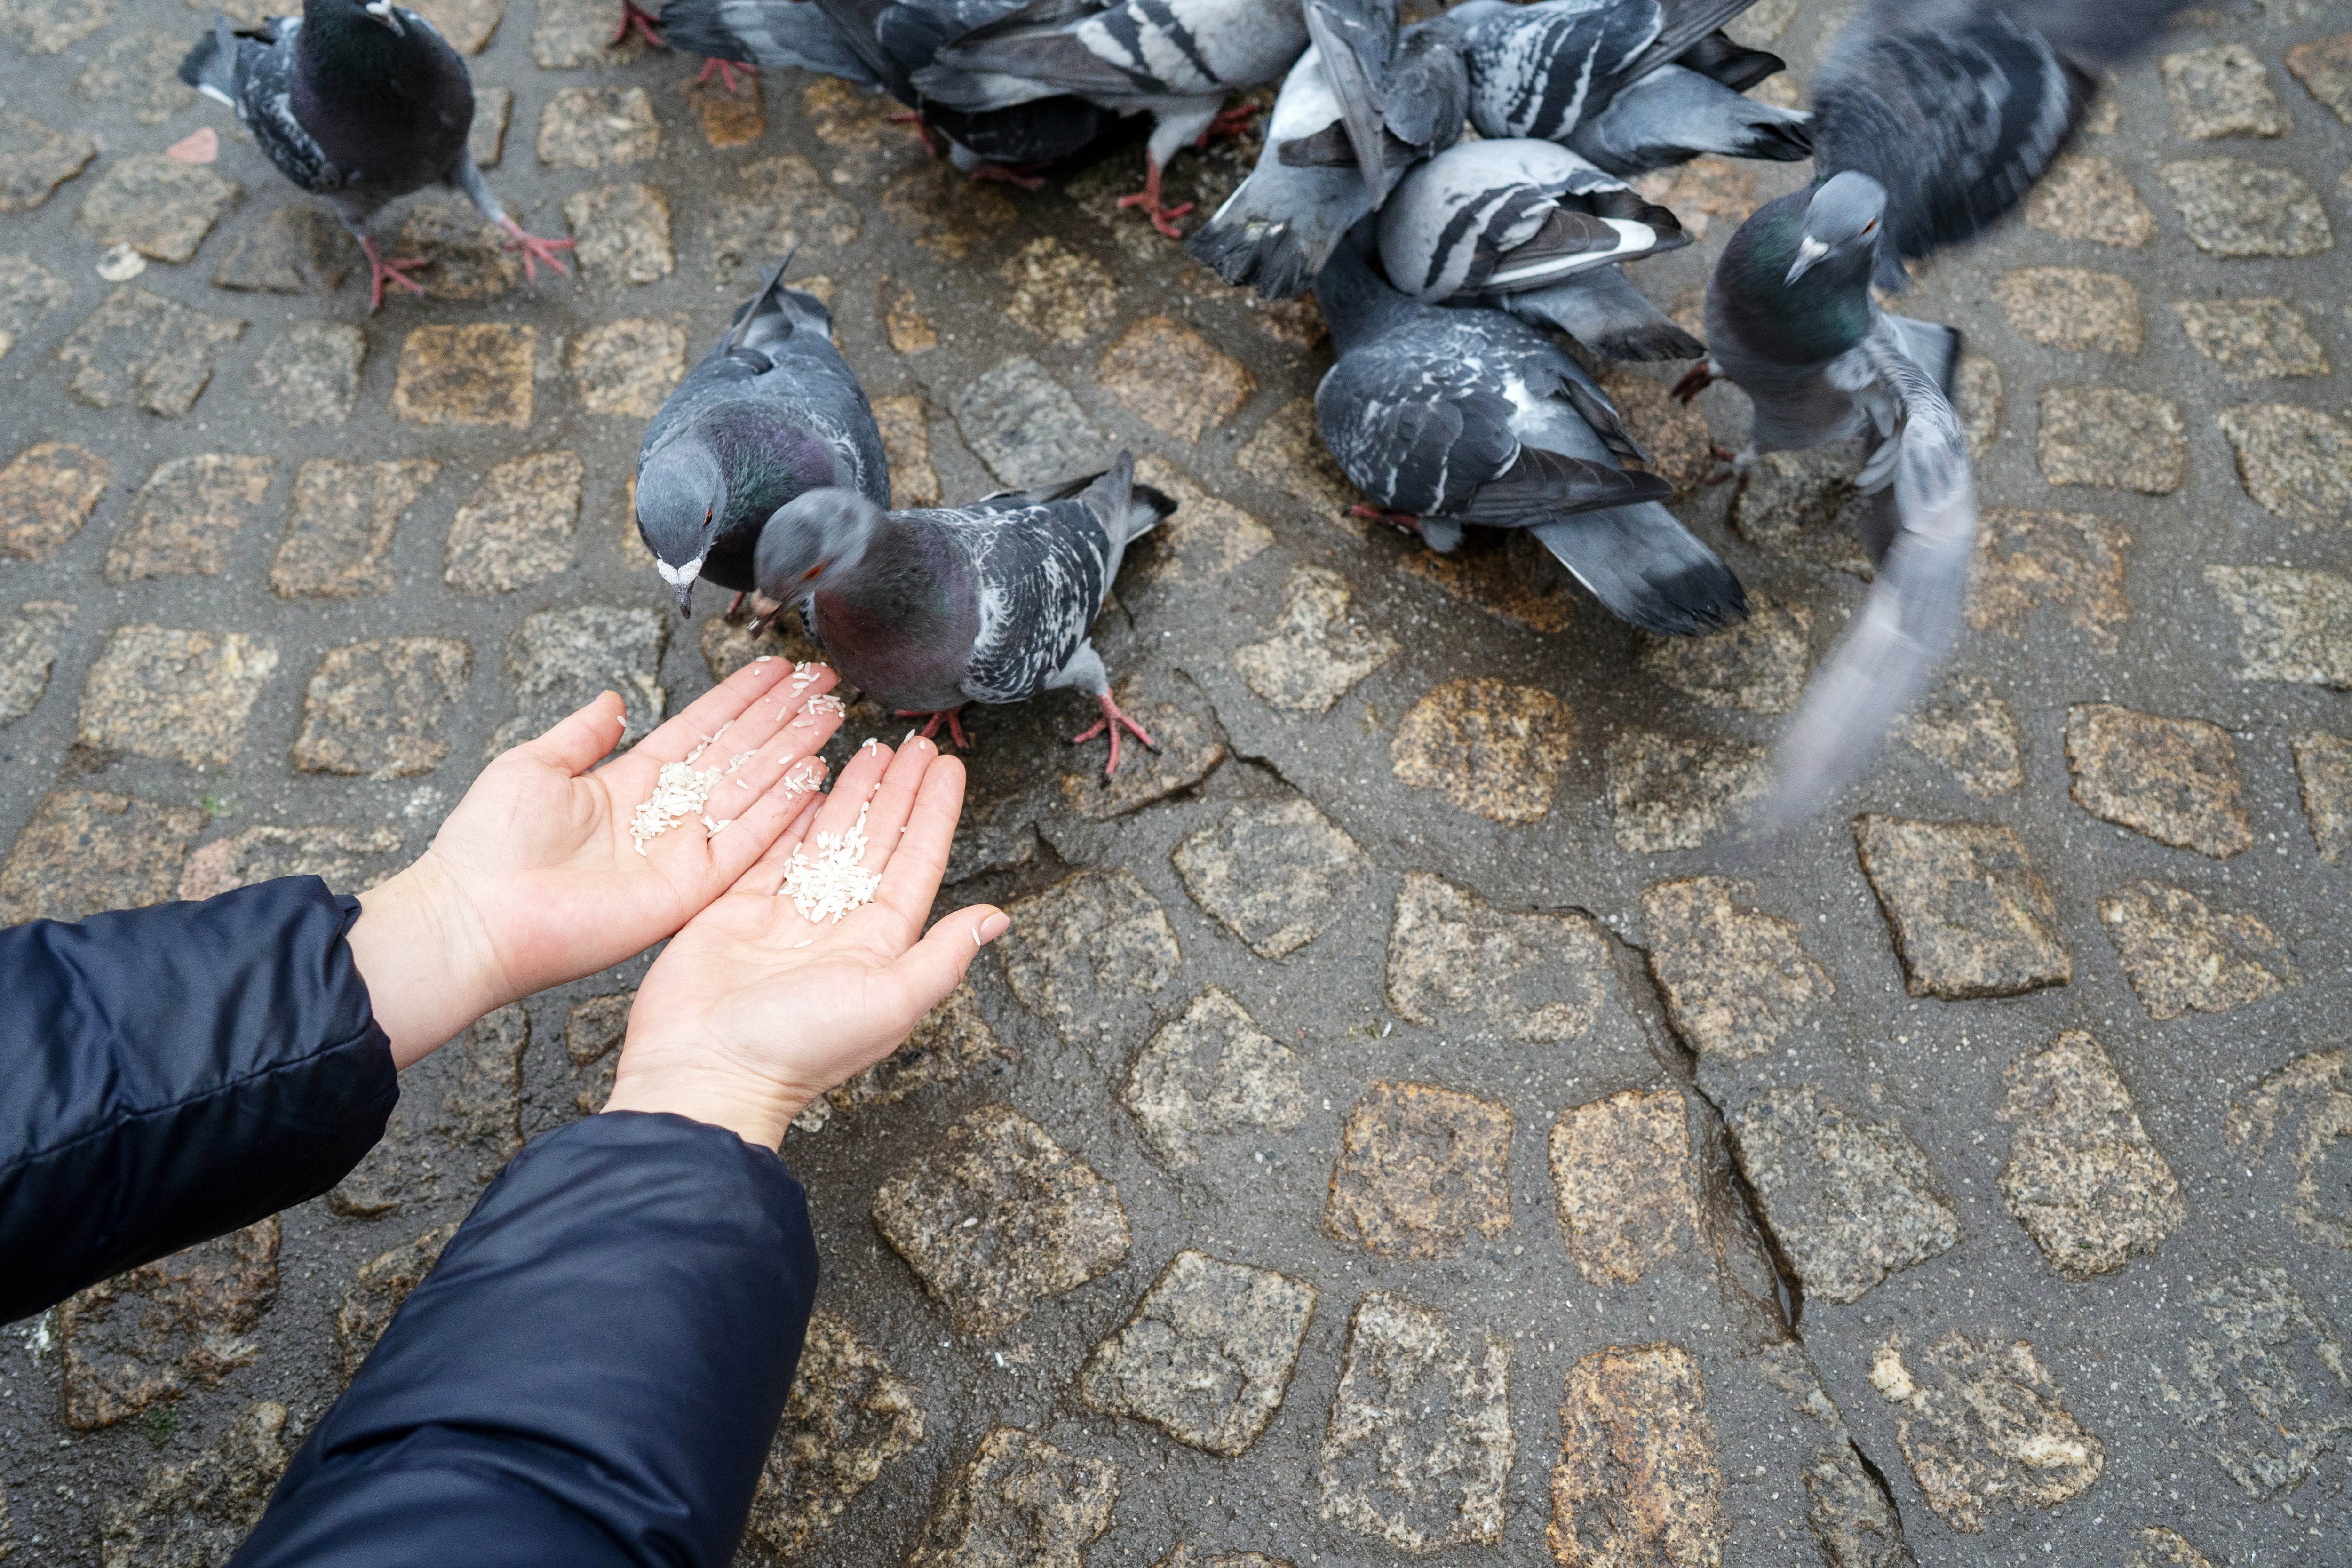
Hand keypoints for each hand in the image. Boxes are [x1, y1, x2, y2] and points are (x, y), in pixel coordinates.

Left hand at [347, 658, 847, 1065]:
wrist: (475, 914)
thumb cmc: (487, 846)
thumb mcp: (533, 765)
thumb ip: (582, 734)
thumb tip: (613, 701)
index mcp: (630, 784)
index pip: (702, 731)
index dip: (741, 698)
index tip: (777, 670)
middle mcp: (664, 816)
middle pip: (738, 756)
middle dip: (783, 717)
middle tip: (823, 685)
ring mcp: (681, 852)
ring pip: (752, 791)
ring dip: (794, 753)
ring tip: (830, 715)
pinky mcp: (688, 889)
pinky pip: (746, 845)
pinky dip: (782, 811)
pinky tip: (813, 776)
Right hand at [605, 735, 1007, 1148]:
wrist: (706, 1069)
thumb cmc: (800, 1047)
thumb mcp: (889, 1002)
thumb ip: (943, 956)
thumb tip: (998, 919)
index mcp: (880, 945)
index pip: (917, 862)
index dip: (933, 813)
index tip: (949, 769)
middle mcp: (839, 925)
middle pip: (877, 841)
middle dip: (898, 792)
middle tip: (916, 744)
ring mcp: (788, 916)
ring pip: (828, 839)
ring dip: (852, 795)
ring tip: (871, 750)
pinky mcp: (738, 910)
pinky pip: (773, 851)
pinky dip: (792, 816)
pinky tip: (809, 783)